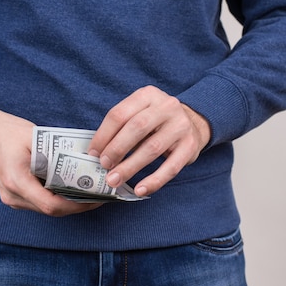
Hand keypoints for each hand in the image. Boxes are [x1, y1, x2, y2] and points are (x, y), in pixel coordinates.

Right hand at [0, 104, 101, 216]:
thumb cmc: (8, 132)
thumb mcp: (34, 137)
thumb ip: (55, 153)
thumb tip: (83, 165)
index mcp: (16, 181)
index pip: (51, 205)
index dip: (76, 206)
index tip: (95, 199)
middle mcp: (12, 195)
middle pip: (51, 210)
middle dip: (78, 205)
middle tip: (100, 196)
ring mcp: (12, 198)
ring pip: (46, 209)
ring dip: (69, 203)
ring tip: (91, 193)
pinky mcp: (15, 196)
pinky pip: (40, 203)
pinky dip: (58, 199)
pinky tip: (72, 190)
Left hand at [87, 86, 210, 196]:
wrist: (193, 123)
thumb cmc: (156, 122)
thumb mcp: (139, 113)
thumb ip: (120, 128)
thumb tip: (96, 153)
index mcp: (147, 95)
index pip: (120, 114)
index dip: (103, 135)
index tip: (93, 153)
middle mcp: (166, 106)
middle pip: (136, 128)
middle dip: (116, 149)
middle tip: (104, 166)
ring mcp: (181, 125)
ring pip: (152, 148)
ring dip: (130, 167)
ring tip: (114, 180)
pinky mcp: (190, 146)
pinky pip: (171, 167)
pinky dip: (154, 180)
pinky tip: (140, 190)